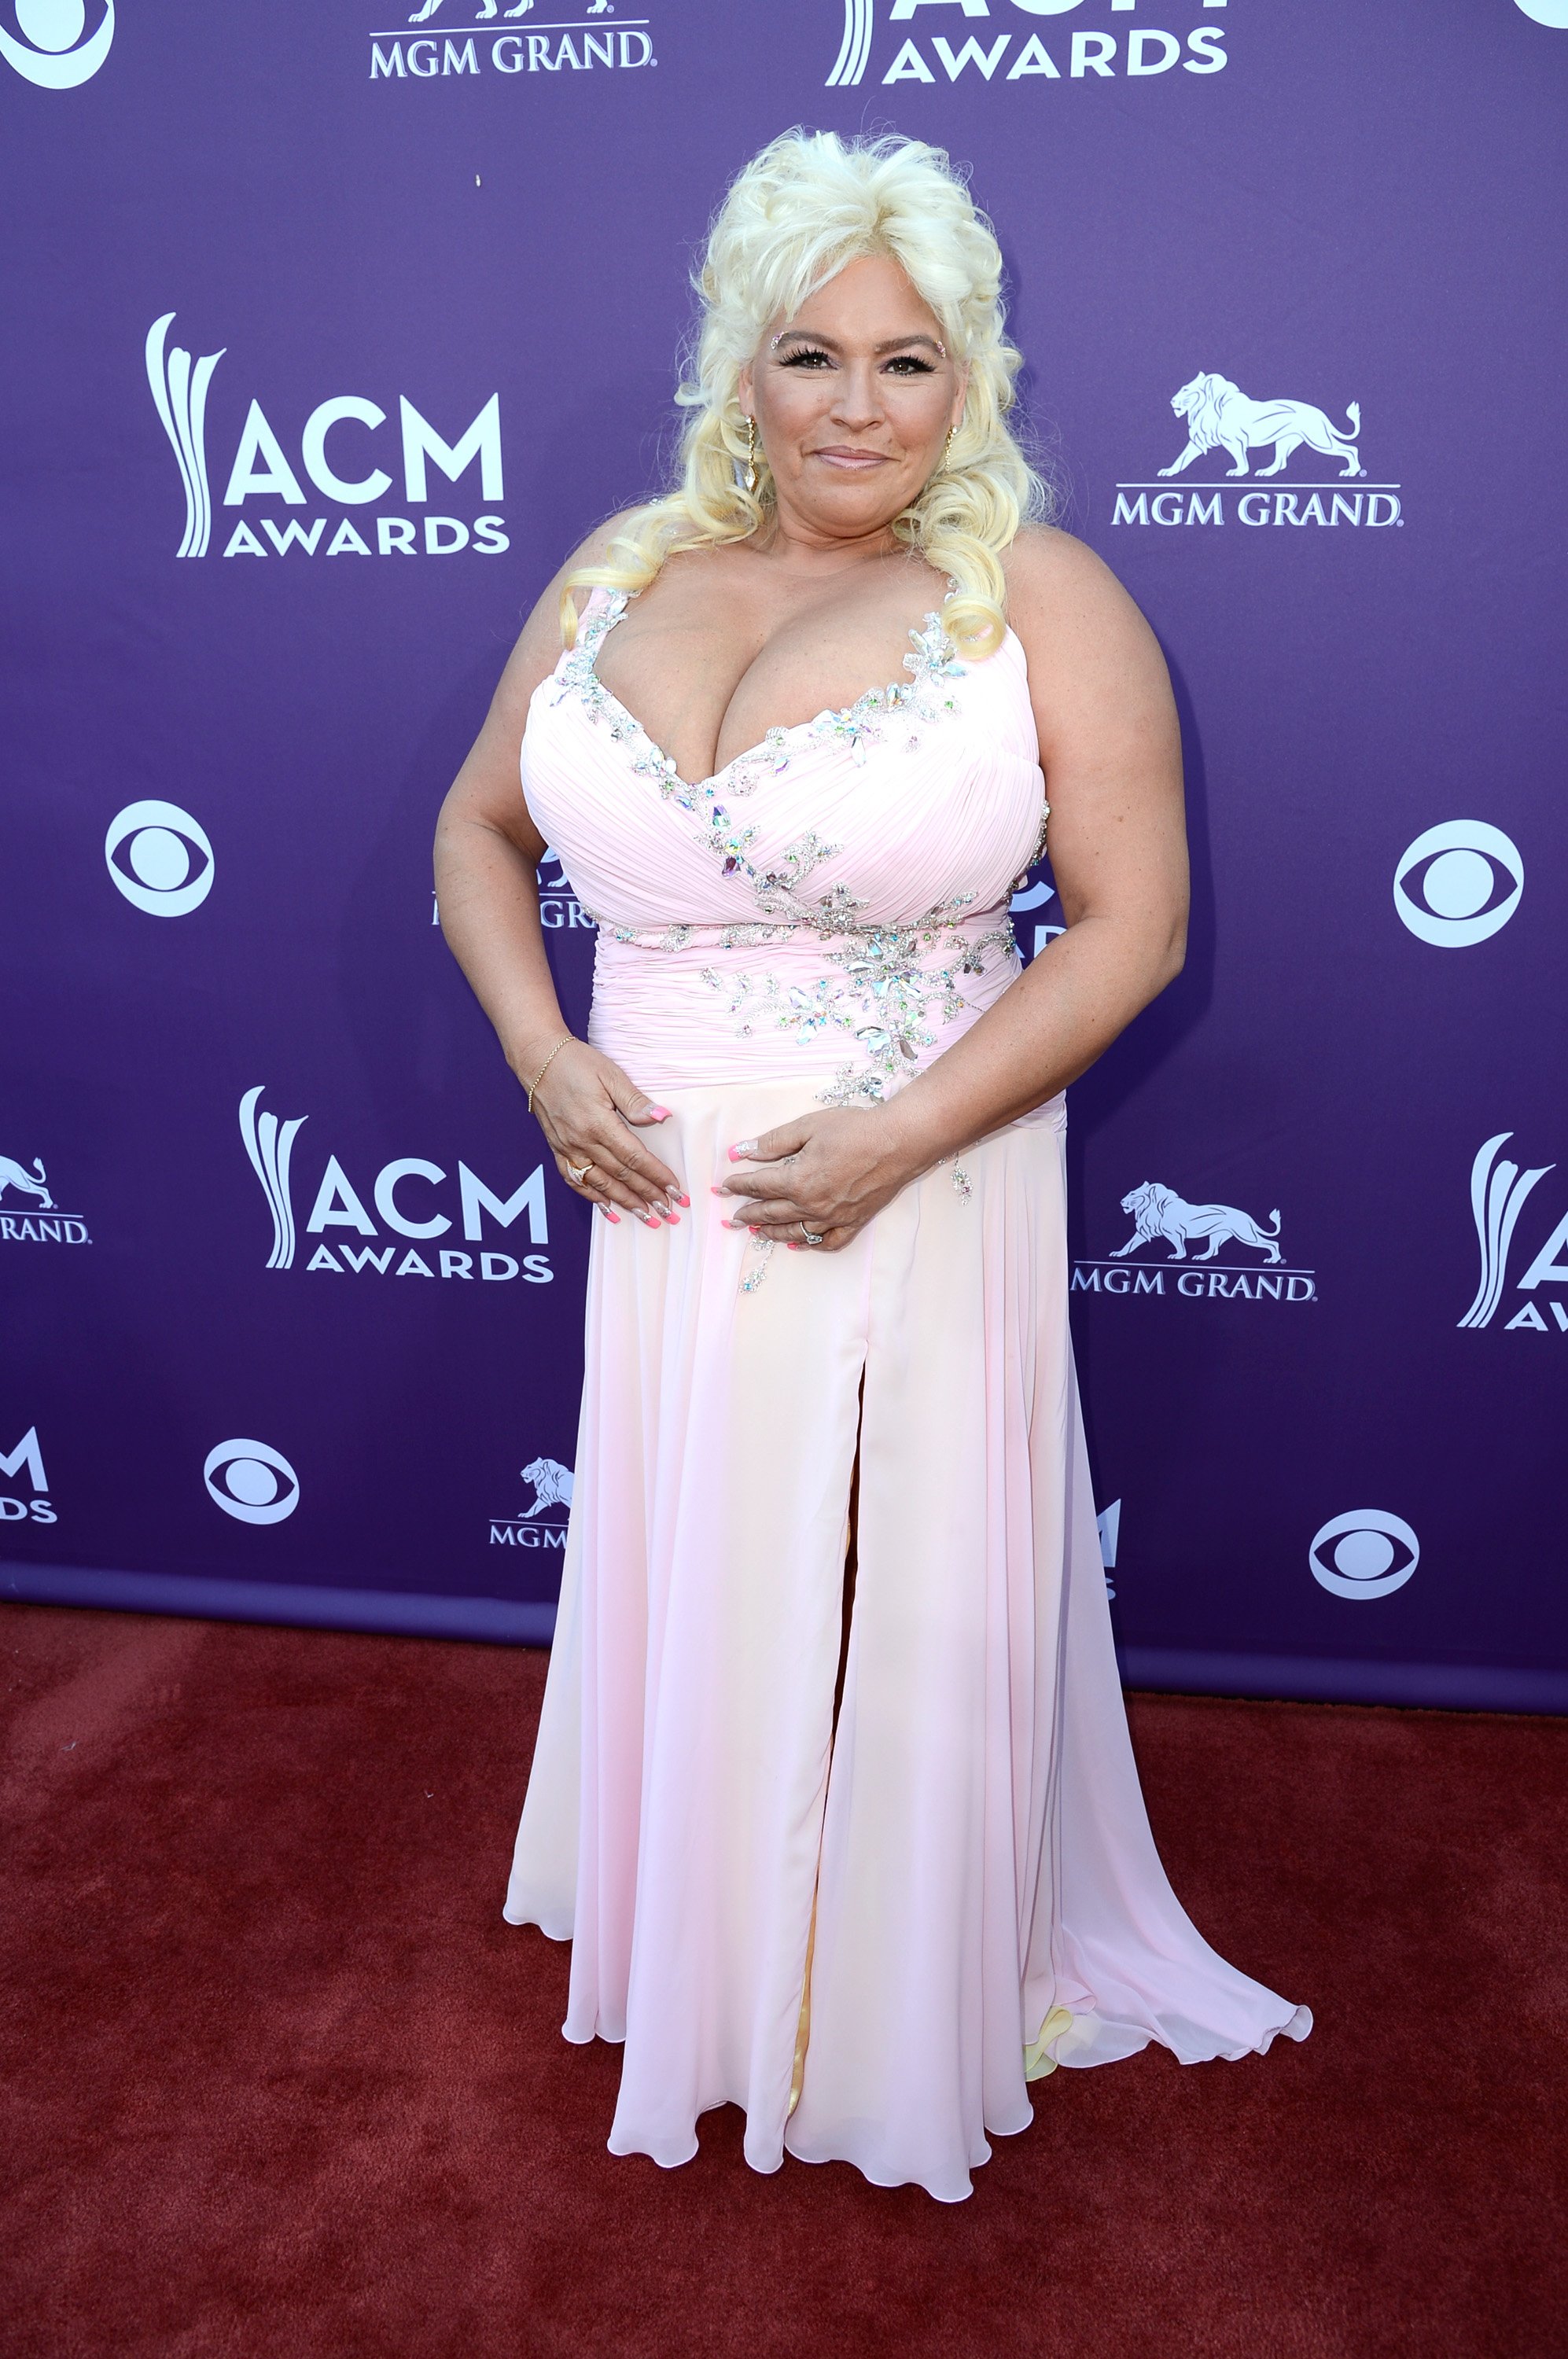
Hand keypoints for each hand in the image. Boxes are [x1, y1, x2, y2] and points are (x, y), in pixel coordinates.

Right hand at [519, 1039, 686, 1226]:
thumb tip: (662, 1117)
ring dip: (625, 1203)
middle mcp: (583, 1142)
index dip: (657, 1177)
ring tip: (646, 1218)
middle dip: (648, 1196)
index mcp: (599, 1124)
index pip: (635, 1158)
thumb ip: (635, 1101)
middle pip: (621, 1177)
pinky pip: (575, 1180)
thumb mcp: (610, 1075)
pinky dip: (593, 1198)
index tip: (676, 1191)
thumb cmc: (577, 1063)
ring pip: (600, 1185)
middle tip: (669, 1213)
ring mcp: (568, 1148)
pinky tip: (608, 1210)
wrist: (537, 1059)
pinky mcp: (557, 1149)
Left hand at [715, 1105, 917, 1252]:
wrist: (900, 1141)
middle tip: (731, 1219)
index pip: (759, 1186)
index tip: (722, 1186)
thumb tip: (741, 1152)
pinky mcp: (854, 1221)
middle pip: (771, 1213)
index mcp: (798, 1181)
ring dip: (771, 1232)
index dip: (738, 1185)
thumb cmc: (856, 1129)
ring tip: (756, 1232)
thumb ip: (773, 1142)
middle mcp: (813, 1205)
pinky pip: (828, 1242)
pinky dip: (810, 1245)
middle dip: (747, 1214)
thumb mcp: (809, 1127)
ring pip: (795, 1231)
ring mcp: (834, 1218)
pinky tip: (798, 1243)